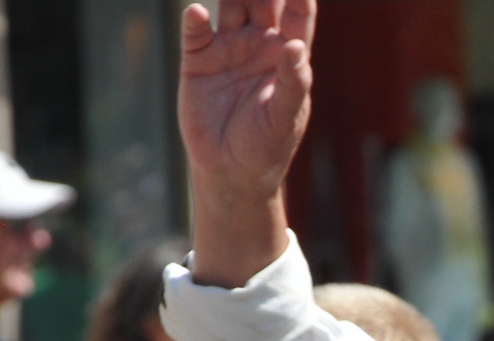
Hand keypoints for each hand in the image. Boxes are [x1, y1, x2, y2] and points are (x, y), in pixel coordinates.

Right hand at [178, 1, 313, 200]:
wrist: (230, 171)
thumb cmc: (267, 146)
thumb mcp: (284, 117)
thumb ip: (293, 83)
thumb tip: (297, 48)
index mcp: (288, 56)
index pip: (298, 14)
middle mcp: (259, 44)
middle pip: (262, 0)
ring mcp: (228, 48)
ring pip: (229, 5)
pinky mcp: (198, 60)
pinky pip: (196, 33)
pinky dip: (195, 22)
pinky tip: (198, 13)